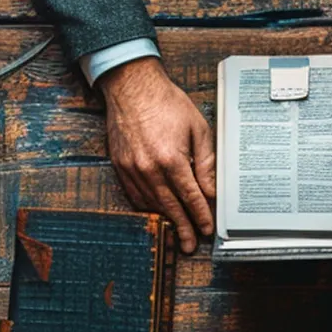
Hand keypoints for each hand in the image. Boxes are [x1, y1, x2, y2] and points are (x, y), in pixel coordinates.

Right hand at [100, 57, 215, 251]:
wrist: (132, 87)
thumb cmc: (167, 103)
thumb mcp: (197, 128)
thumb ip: (205, 161)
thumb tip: (211, 189)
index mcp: (171, 159)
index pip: (190, 196)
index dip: (200, 215)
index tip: (207, 229)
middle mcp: (149, 168)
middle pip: (170, 207)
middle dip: (183, 227)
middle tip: (191, 245)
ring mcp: (132, 168)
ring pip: (151, 203)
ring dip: (165, 219)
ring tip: (178, 231)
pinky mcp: (120, 165)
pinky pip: (134, 194)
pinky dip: (147, 205)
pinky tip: (157, 210)